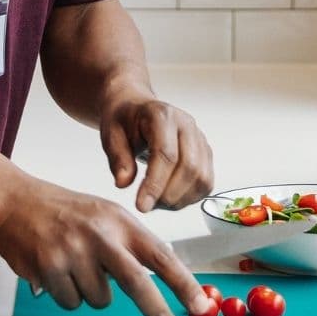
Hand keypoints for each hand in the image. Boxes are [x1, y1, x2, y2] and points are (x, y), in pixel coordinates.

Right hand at [0, 175, 208, 315]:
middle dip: (157, 314)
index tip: (201, 308)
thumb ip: (132, 241)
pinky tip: (55, 271)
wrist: (14, 203)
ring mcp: (73, 252)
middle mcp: (99, 235)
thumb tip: (168, 271)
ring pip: (99, 299)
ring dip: (91, 293)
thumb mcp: (104, 215)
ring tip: (74, 266)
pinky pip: (72, 302)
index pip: (160, 256)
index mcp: (119, 221)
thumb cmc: (63, 212)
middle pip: (137, 283)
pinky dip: (67, 294)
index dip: (184, 284)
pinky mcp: (49, 269)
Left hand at [98, 97, 214, 212]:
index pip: (165, 154)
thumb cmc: (124, 121)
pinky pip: (206, 182)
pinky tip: (169, 199)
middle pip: (189, 167)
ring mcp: (199, 139)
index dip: (155, 184)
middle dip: (168, 195)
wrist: (137, 109)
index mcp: (162, 116)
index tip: (142, 206)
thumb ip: (117, 158)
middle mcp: (186, 125)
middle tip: (147, 206)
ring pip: (202, 178)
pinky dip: (189, 198)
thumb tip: (123, 183)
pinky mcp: (205, 153)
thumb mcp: (110, 134)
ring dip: (180, 199)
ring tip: (156, 202)